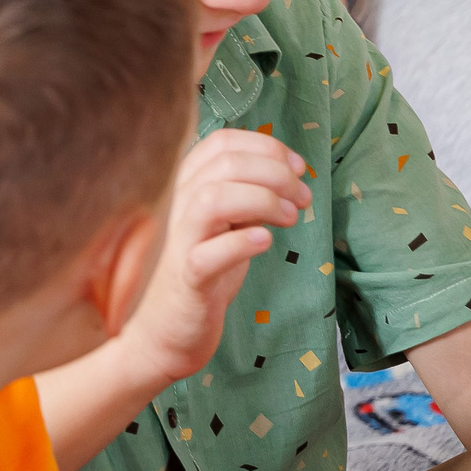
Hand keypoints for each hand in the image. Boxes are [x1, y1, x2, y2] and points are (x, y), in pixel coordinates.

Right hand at [121, 129, 311, 386]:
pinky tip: (264, 243)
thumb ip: (245, 193)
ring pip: (214, 198)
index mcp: (186, 185)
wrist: (168, 329)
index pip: (222, 142)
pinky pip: (208, 254)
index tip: (298, 168)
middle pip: (225, 163)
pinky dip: (241, 243)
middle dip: (276, 173)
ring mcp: (179, 242)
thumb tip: (287, 171)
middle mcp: (177, 206)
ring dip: (263, 200)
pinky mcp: (187, 279)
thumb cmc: (203, 269)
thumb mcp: (227, 221)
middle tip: (302, 198)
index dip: (267, 147)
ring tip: (289, 218)